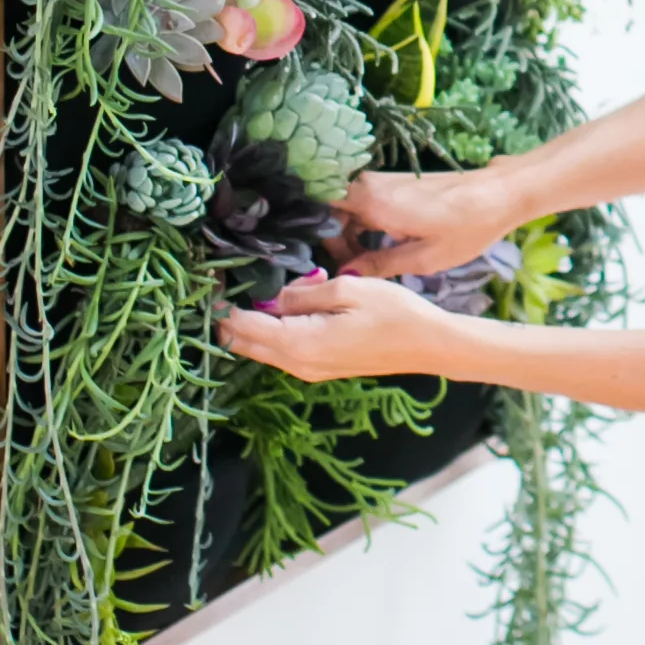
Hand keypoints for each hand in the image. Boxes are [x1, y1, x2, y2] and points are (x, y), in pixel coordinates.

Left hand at [216, 271, 458, 383]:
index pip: (241, 325)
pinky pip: (280, 350)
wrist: (429, 344)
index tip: (215, 274)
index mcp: (300, 344)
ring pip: (260, 348)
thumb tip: (268, 294)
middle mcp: (297, 364)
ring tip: (263, 285)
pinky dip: (271, 329)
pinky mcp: (319, 368)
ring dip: (251, 321)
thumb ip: (301, 292)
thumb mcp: (347, 289)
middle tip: (230, 278)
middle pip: (243, 343)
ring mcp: (308, 370)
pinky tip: (284, 303)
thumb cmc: (394, 312)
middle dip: (229, 313)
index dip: (223, 301)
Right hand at [336, 162, 532, 277]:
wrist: (499, 194)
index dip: (318, 237)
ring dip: (349, 233)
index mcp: (371, 201)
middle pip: (330, 210)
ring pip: (347, 206)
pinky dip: (364, 222)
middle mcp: (369, 184)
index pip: (319, 210)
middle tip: (349, 268)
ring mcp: (382, 180)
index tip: (331, 263)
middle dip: (334, 239)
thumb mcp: (422, 259)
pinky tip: (380, 245)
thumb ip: (378, 265)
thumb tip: (345, 275)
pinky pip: (364, 202)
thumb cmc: (466, 228)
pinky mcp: (395, 182)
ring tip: (364, 262)